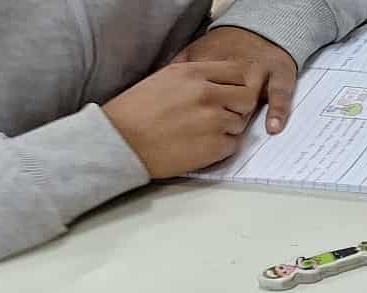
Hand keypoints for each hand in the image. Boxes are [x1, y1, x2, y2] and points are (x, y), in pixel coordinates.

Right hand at [103, 61, 263, 177]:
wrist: (119, 141)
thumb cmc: (136, 111)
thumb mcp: (164, 79)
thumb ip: (195, 77)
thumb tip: (220, 81)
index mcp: (193, 73)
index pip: (238, 72)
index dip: (235, 84)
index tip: (227, 93)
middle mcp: (207, 93)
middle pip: (247, 97)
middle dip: (238, 107)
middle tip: (220, 115)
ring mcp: (214, 120)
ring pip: (241, 123)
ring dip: (227, 128)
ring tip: (200, 131)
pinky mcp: (216, 146)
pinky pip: (233, 144)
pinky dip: (221, 147)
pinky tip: (198, 145)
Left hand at [173, 27, 298, 132]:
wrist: (262, 33)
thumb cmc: (226, 50)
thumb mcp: (197, 52)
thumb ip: (180, 69)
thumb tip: (156, 88)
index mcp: (211, 59)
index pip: (198, 85)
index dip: (192, 106)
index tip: (185, 120)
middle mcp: (236, 64)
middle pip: (224, 93)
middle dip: (218, 112)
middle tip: (210, 129)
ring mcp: (260, 70)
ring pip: (250, 95)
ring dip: (242, 114)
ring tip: (236, 129)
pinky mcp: (280, 76)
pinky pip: (279, 95)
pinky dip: (277, 112)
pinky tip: (273, 128)